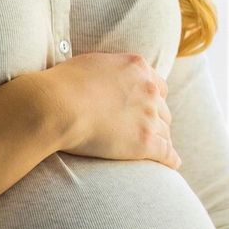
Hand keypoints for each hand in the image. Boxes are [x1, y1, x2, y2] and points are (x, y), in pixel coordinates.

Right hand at [38, 51, 181, 170]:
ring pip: (165, 131)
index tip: (148, 109)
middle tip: (147, 131)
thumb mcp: (92, 64)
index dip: (154, 99)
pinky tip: (172, 164)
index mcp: (137, 68)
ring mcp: (149, 116)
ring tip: (157, 150)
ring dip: (161, 140)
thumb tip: (107, 76)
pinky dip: (170, 159)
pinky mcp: (145, 141)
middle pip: (163, 109)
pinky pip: (166, 153)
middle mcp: (149, 90)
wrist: (56, 105)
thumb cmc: (63, 84)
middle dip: (157, 120)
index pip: (158, 86)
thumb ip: (110, 70)